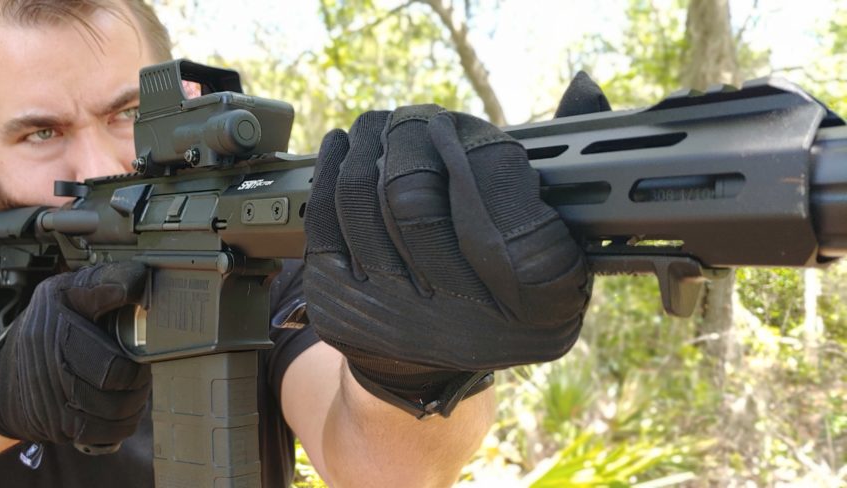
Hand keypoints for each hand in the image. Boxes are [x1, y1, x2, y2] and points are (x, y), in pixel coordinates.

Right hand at [0, 262, 149, 449]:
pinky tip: (124, 407)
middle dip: (139, 376)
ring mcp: (55, 403)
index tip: (145, 337)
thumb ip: (102, 282)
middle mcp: (52, 368)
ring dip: (136, 400)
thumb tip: (138, 278)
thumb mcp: (64, 293)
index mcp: (56, 330)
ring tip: (135, 386)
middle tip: (141, 367)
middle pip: (117, 381)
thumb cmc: (42, 330)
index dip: (135, 352)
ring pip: (116, 410)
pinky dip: (124, 422)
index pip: (111, 353)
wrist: (2, 379)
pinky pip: (107, 432)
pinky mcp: (60, 429)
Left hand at [304, 95, 595, 416]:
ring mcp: (393, 318)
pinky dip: (331, 171)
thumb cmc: (502, 295)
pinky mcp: (340, 309)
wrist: (430, 371)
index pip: (501, 209)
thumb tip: (582, 88)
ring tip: (379, 124)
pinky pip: (325, 222)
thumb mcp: (562, 253)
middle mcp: (462, 320)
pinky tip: (344, 146)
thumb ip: (574, 172)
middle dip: (409, 136)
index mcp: (534, 304)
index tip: (457, 127)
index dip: (472, 150)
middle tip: (415, 117)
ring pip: (362, 200)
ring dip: (368, 144)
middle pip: (413, 197)